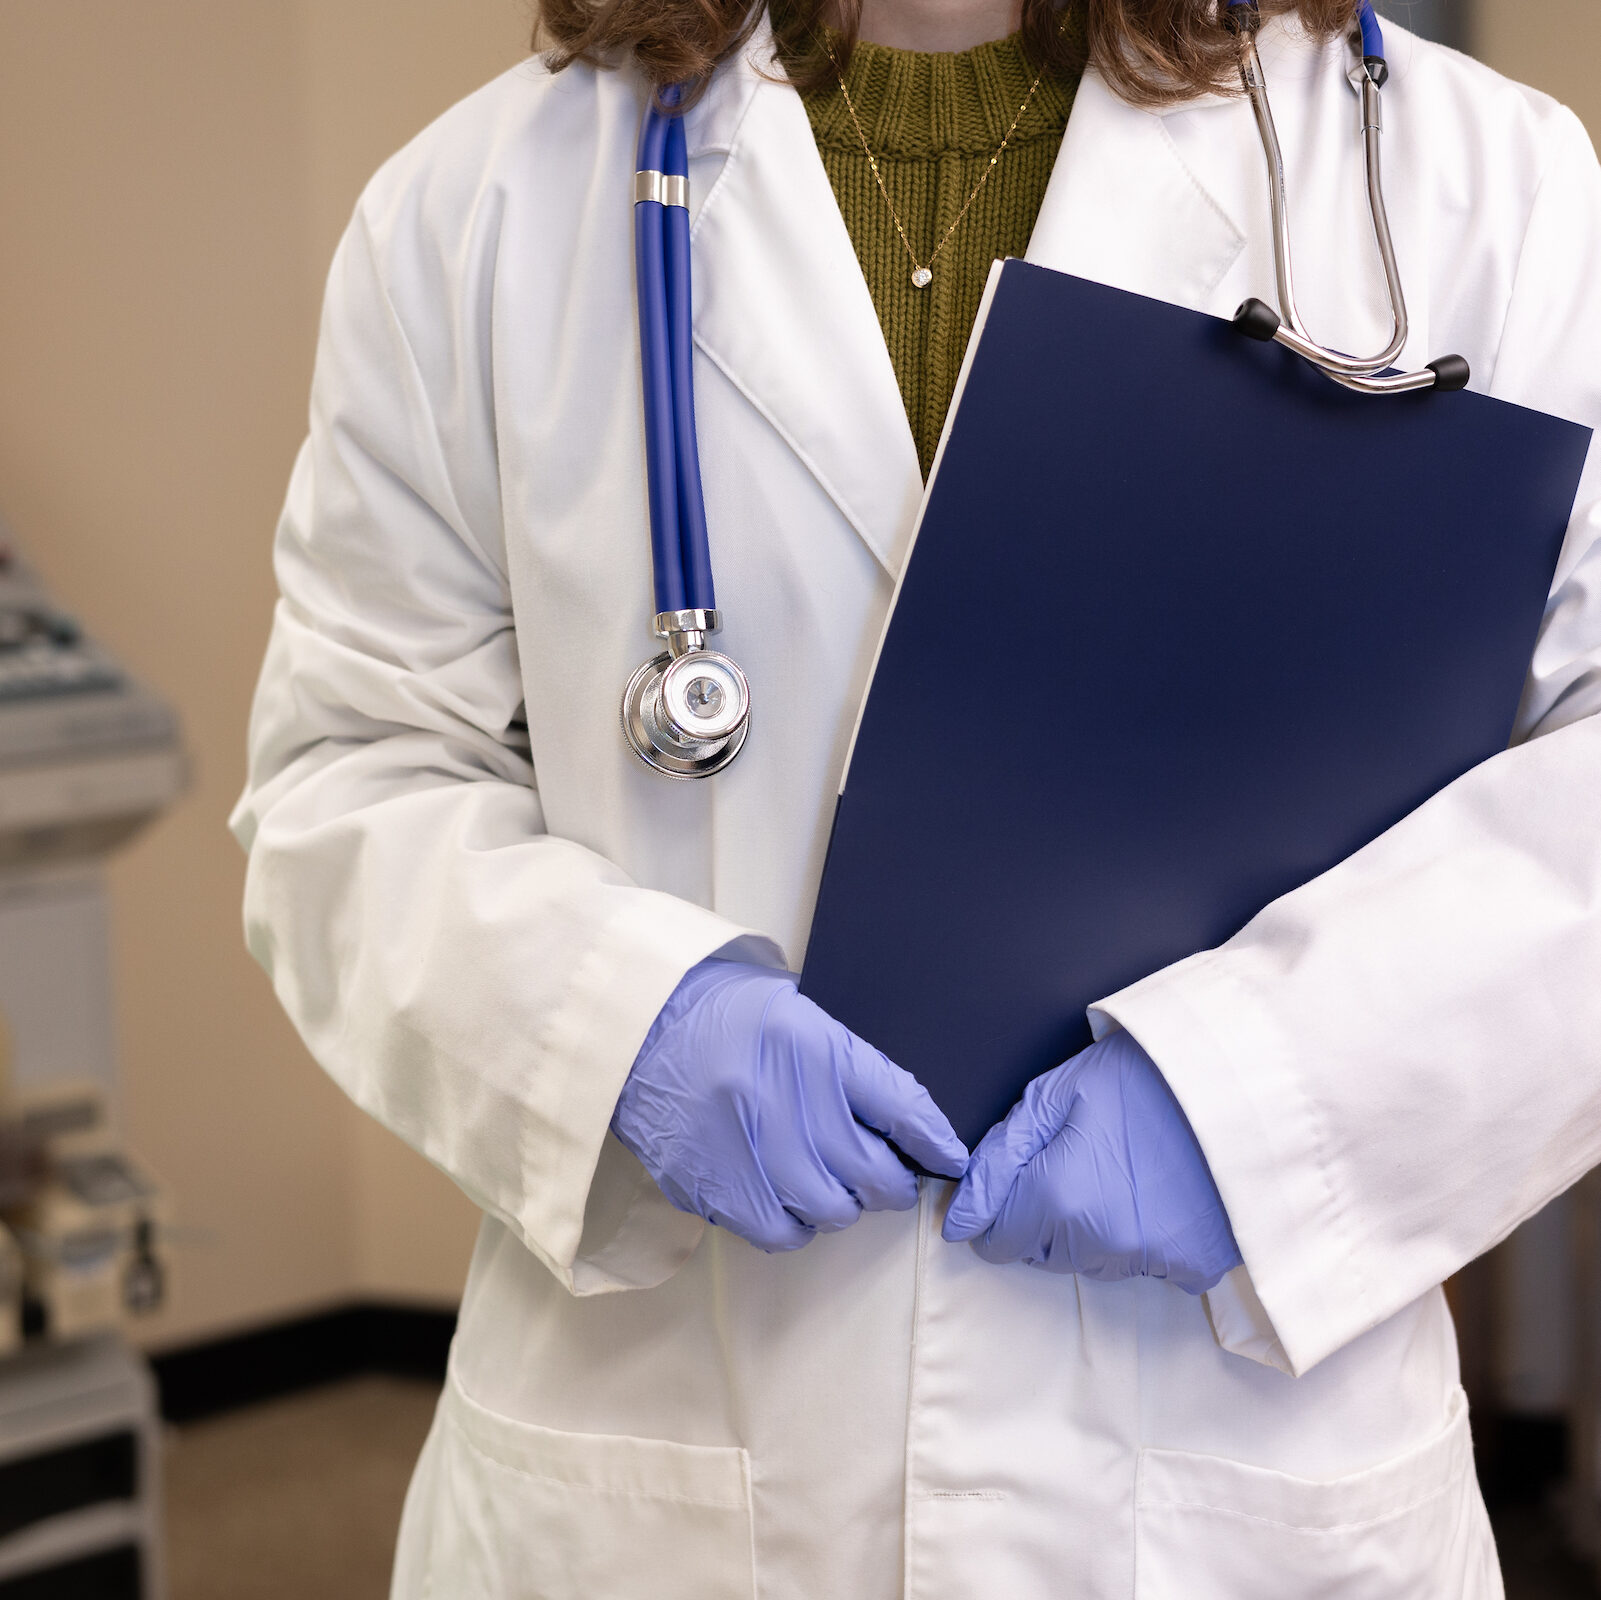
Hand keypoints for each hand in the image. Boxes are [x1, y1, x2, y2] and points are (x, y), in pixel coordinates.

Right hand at [613, 960, 967, 1251]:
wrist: (633, 1027)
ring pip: (829, 1210)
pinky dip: (794, 1224)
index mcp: (809, 1042)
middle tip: (890, 1177)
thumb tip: (905, 1119)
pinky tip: (790, 1201)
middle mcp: (780, 1099)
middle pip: (871, 1172)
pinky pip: (776, 1231)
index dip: (935, 1140)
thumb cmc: (725, 1014)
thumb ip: (845, 1059)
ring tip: (836, 1187)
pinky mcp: (710, 1185)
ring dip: (843, 1205)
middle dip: (892, 1183)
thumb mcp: (795, 1009)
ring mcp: (743, 1148)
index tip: (951, 1158)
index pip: (900, 1104)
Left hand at [942, 1031, 1240, 1293]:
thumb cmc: (1139, 1077)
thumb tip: (959, 1219)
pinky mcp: (1194, 1266)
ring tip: (1121, 1169)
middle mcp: (1099, 1242)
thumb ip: (998, 1160)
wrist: (1234, 1080)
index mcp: (1058, 1198)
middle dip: (1045, 1216)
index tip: (1024, 1176)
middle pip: (1043, 1254)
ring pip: (1091, 1262)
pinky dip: (1144, 1237)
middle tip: (1080, 1159)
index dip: (1001, 1207)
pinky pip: (1145, 1266)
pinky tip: (1158, 1192)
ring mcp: (1150, 1258)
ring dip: (1091, 1229)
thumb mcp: (1054, 1095)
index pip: (997, 1242)